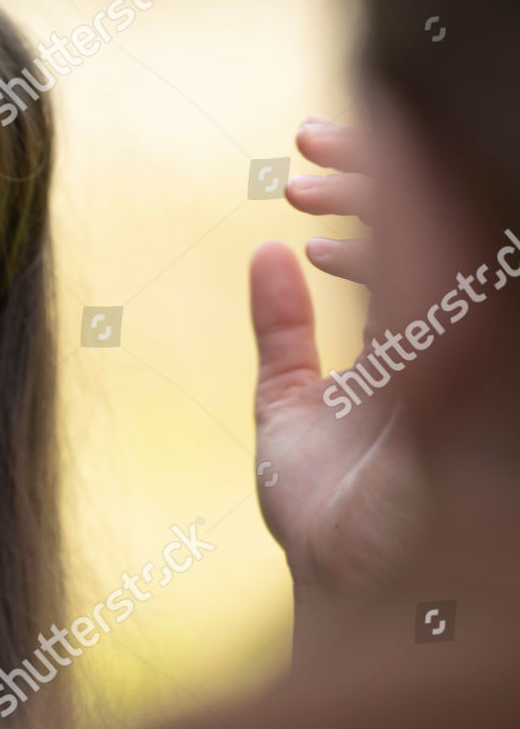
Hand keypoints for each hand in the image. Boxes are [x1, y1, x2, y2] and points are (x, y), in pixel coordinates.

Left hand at [249, 118, 425, 598]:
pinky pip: (425, 285)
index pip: (399, 247)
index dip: (360, 198)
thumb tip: (267, 254)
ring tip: (309, 167)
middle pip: (424, 230)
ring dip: (376, 195)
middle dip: (369, 176)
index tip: (297, 174)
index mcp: (419, 345)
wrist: (350, 584)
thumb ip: (284, 332)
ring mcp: (460, 356)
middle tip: (303, 143)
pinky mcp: (453, 370)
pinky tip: (331, 222)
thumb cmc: (328, 514)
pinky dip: (391, 240)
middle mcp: (449, 342)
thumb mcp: (291, 406)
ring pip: (433, 240)